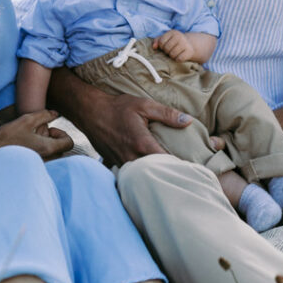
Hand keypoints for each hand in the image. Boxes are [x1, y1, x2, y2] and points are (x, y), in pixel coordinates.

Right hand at [0, 109, 73, 160]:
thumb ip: (44, 115)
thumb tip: (55, 113)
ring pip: (53, 156)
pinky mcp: (33, 170)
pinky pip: (44, 162)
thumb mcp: (26, 121)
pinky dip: (39, 154)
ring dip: (46, 146)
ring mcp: (40, 167)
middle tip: (38, 134)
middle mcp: (47, 160)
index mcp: (48, 149)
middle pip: (61, 150)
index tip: (49, 130)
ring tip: (31, 141)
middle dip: (54, 140)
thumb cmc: (7, 137)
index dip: (62, 133)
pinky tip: (26, 149)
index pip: (69, 143)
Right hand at [46, 68, 191, 166]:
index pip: (167, 163)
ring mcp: (122, 164)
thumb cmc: (118, 107)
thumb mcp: (144, 105)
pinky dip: (142, 173)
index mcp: (142, 145)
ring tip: (169, 171)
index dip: (180, 166)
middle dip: (170, 172)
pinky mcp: (116, 165)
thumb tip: (188, 121)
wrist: (90, 112)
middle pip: (156, 174)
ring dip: (156, 174)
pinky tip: (150, 169)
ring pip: (144, 176)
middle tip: (184, 172)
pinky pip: (133, 174)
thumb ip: (167, 114)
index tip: (192, 167)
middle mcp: (132, 159)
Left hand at [154, 30, 193, 61]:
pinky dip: (178, 59)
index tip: (165, 46)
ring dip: (172, 56)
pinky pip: (179, 59)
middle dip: (167, 52)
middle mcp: (179, 36)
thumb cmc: (174, 42)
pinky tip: (179, 56)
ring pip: (172, 54)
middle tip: (170, 50)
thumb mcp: (165, 38)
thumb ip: (157, 41)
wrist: (189, 44)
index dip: (161, 46)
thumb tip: (154, 47)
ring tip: (175, 53)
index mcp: (172, 32)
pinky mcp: (189, 51)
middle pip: (166, 48)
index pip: (161, 42)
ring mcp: (185, 44)